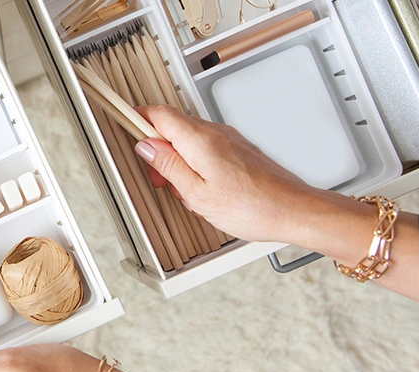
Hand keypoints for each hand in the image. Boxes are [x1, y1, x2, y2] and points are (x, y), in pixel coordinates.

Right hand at [134, 105, 418, 304]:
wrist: (293, 211)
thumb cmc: (252, 207)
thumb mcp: (196, 194)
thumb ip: (168, 166)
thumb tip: (146, 147)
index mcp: (199, 140)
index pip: (159, 114)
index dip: (138, 119)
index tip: (124, 125)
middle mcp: (216, 133)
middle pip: (174, 126)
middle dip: (159, 149)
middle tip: (159, 178)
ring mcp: (230, 140)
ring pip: (190, 140)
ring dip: (178, 161)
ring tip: (185, 191)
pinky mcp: (240, 151)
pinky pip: (207, 149)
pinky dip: (196, 165)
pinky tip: (203, 191)